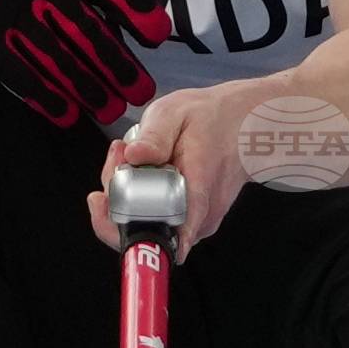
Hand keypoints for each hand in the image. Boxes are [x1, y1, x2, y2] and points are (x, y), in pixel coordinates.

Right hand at [0, 0, 169, 128]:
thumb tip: (121, 17)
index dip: (133, 8)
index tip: (157, 35)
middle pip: (84, 29)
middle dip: (116, 63)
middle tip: (140, 92)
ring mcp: (7, 11)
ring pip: (56, 56)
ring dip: (86, 86)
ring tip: (110, 110)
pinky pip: (18, 72)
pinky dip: (44, 95)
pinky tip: (66, 114)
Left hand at [89, 81, 269, 258]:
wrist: (247, 126)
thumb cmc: (215, 119)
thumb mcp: (178, 112)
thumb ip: (155, 135)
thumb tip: (133, 156)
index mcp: (196, 192)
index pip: (157, 235)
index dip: (118, 225)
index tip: (101, 196)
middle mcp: (198, 217)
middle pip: (139, 230)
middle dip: (116, 198)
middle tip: (119, 157)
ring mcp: (195, 222)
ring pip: (146, 224)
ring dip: (128, 193)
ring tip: (133, 154)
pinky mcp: (191, 220)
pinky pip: (155, 217)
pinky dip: (140, 195)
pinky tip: (143, 166)